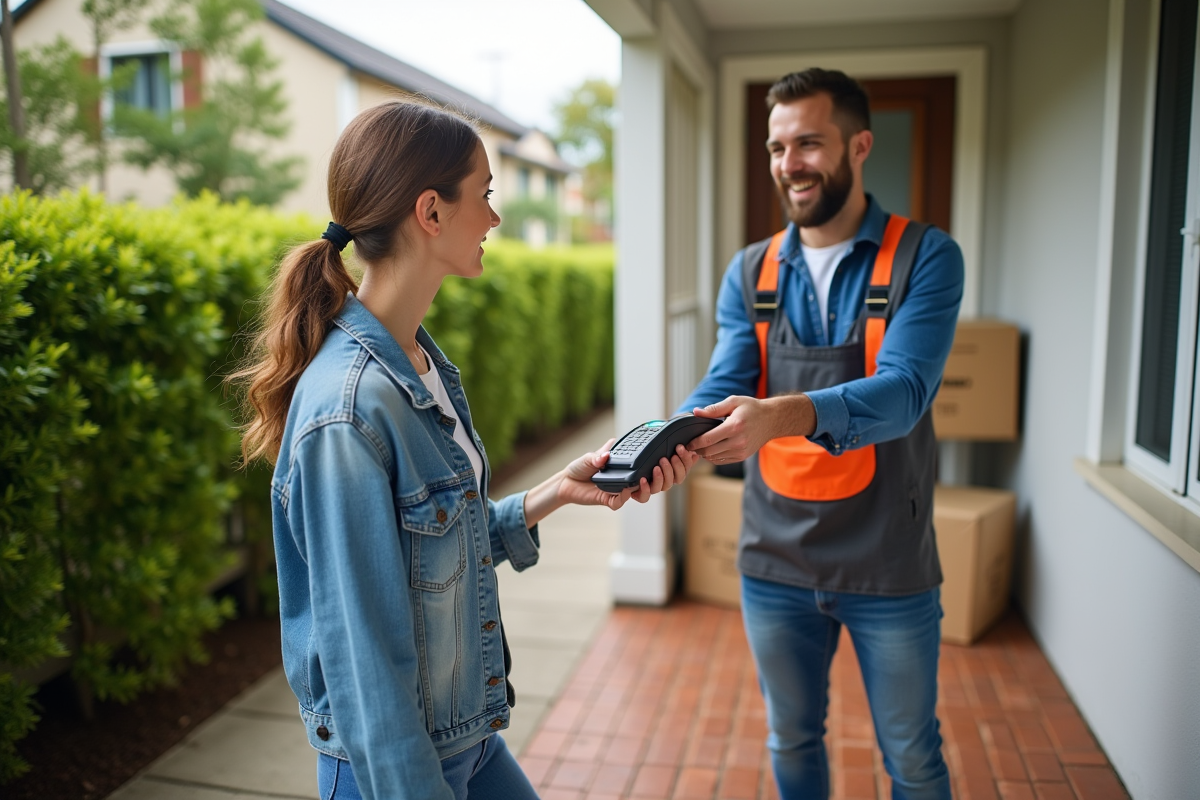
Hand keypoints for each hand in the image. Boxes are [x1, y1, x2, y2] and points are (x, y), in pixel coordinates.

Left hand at [558, 438, 700, 509]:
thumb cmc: (584, 466)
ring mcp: (625, 491)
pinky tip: (630, 487)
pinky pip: (623, 502)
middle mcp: (634, 481)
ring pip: (649, 494)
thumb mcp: (595, 453)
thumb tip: (612, 444)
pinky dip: (629, 495)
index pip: (663, 467)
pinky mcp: (611, 500)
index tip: (686, 450)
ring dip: (656, 482)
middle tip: (670, 458)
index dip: (678, 462)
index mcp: (637, 468)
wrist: (567, 481)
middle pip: (663, 483)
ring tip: (655, 469)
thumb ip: (605, 450)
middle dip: (672, 471)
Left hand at [688, 394, 814, 463]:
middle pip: (709, 451)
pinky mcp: (743, 456)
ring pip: (715, 458)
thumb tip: (696, 412)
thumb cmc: (752, 408)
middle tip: (689, 446)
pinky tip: (710, 450)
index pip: (708, 439)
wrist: (772, 420)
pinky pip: (722, 461)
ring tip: (698, 448)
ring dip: (704, 454)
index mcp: (734, 426)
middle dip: (697, 450)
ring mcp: (741, 451)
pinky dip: (713, 457)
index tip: (687, 442)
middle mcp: (738, 441)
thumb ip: (714, 408)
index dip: (694, 442)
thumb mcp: (733, 402)